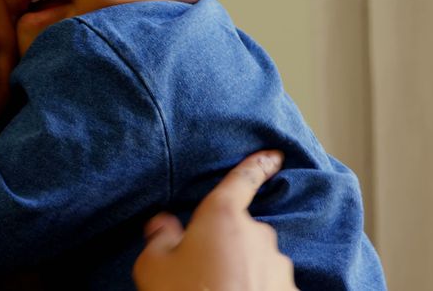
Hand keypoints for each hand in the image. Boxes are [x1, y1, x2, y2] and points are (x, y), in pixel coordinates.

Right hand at [132, 150, 296, 290]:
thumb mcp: (154, 267)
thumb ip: (159, 238)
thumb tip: (163, 224)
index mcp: (224, 217)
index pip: (242, 180)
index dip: (255, 164)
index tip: (273, 154)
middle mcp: (258, 234)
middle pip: (240, 229)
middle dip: (223, 244)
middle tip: (197, 269)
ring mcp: (278, 266)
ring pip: (255, 260)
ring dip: (239, 271)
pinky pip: (268, 285)